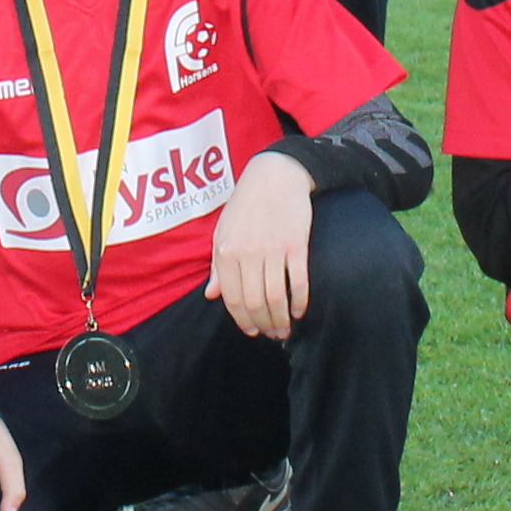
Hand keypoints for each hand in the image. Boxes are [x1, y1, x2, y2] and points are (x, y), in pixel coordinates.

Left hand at [207, 149, 316, 338]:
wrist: (274, 175)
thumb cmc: (245, 204)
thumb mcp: (223, 231)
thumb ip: (218, 266)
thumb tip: (211, 295)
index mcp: (226, 251)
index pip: (232, 298)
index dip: (242, 320)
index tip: (251, 331)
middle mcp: (248, 253)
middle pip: (254, 302)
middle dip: (264, 325)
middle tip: (272, 334)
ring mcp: (273, 249)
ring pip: (276, 297)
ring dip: (281, 319)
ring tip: (285, 330)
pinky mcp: (296, 245)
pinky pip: (299, 281)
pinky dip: (299, 302)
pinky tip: (299, 311)